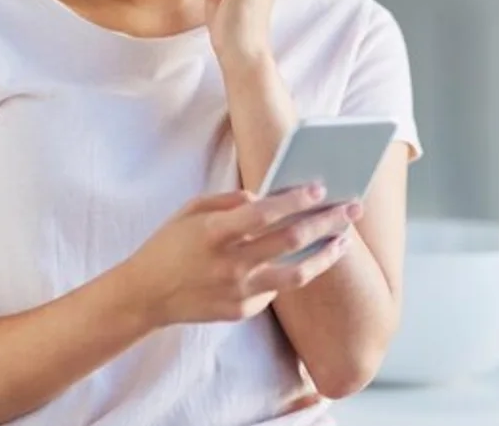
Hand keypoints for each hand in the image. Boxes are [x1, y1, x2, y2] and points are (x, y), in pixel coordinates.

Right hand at [124, 184, 363, 327]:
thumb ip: (230, 202)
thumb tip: (265, 198)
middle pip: (291, 241)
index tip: (321, 188)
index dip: (296, 200)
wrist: (146, 296)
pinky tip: (304, 260)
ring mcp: (239, 291)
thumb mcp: (192, 210)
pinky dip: (291, 272)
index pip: (266, 214)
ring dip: (326, 255)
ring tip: (344, 241)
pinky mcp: (243, 310)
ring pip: (297, 274)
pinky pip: (275, 289)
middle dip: (327, 222)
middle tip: (352, 208)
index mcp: (215, 233)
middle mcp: (231, 264)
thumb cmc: (170, 244)